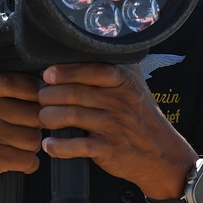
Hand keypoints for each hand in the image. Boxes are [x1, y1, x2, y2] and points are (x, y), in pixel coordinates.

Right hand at [0, 71, 42, 198]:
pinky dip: (29, 164)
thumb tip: (52, 88)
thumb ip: (9, 87)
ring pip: (34, 137)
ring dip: (32, 146)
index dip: (39, 95)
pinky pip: (29, 159)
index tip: (38, 104)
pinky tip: (16, 161)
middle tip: (21, 131)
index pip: (22, 83)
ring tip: (14, 146)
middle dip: (36, 125)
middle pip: (34, 112)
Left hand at [37, 63, 197, 198]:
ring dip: (49, 117)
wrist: (161, 153)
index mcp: (124, 81)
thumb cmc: (141, 116)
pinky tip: (49, 145)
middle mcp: (120, 101)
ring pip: (72, 116)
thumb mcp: (135, 84)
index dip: (66, 71)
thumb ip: (113, 66)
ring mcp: (114, 125)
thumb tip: (80, 49)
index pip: (92, 69)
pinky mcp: (109, 149)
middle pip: (75, 93)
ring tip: (43, 118)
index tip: (48, 75)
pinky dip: (59, 146)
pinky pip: (78, 146)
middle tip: (41, 98)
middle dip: (50, 95)